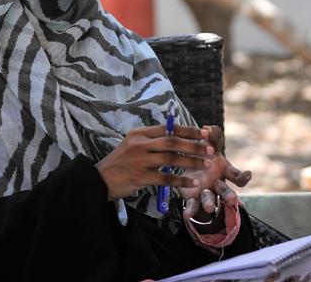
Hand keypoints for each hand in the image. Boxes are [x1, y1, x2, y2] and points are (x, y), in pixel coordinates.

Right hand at [95, 125, 213, 200]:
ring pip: (171, 159)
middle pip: (172, 142)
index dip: (188, 130)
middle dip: (194, 146)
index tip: (205, 133)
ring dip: (191, 162)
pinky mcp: (140, 177)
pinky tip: (192, 182)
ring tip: (206, 165)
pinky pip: (165, 178)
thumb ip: (151, 140)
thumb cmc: (120, 162)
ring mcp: (140, 160)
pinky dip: (180, 180)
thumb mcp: (132, 145)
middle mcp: (139, 144)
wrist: (100, 179)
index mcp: (139, 133)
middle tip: (210, 150)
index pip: (168, 128)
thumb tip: (176, 136)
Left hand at [179, 125, 251, 222]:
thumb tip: (208, 128)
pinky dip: (191, 210)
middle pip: (226, 191)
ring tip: (209, 208)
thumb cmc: (205, 153)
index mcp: (225, 170)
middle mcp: (218, 183)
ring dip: (211, 203)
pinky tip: (187, 215)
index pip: (238, 176)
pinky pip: (193, 205)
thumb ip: (212, 136)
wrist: (190, 164)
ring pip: (211, 199)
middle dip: (230, 195)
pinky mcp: (193, 197)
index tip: (247, 174)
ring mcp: (206, 192)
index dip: (243, 176)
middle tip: (232, 200)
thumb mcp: (210, 143)